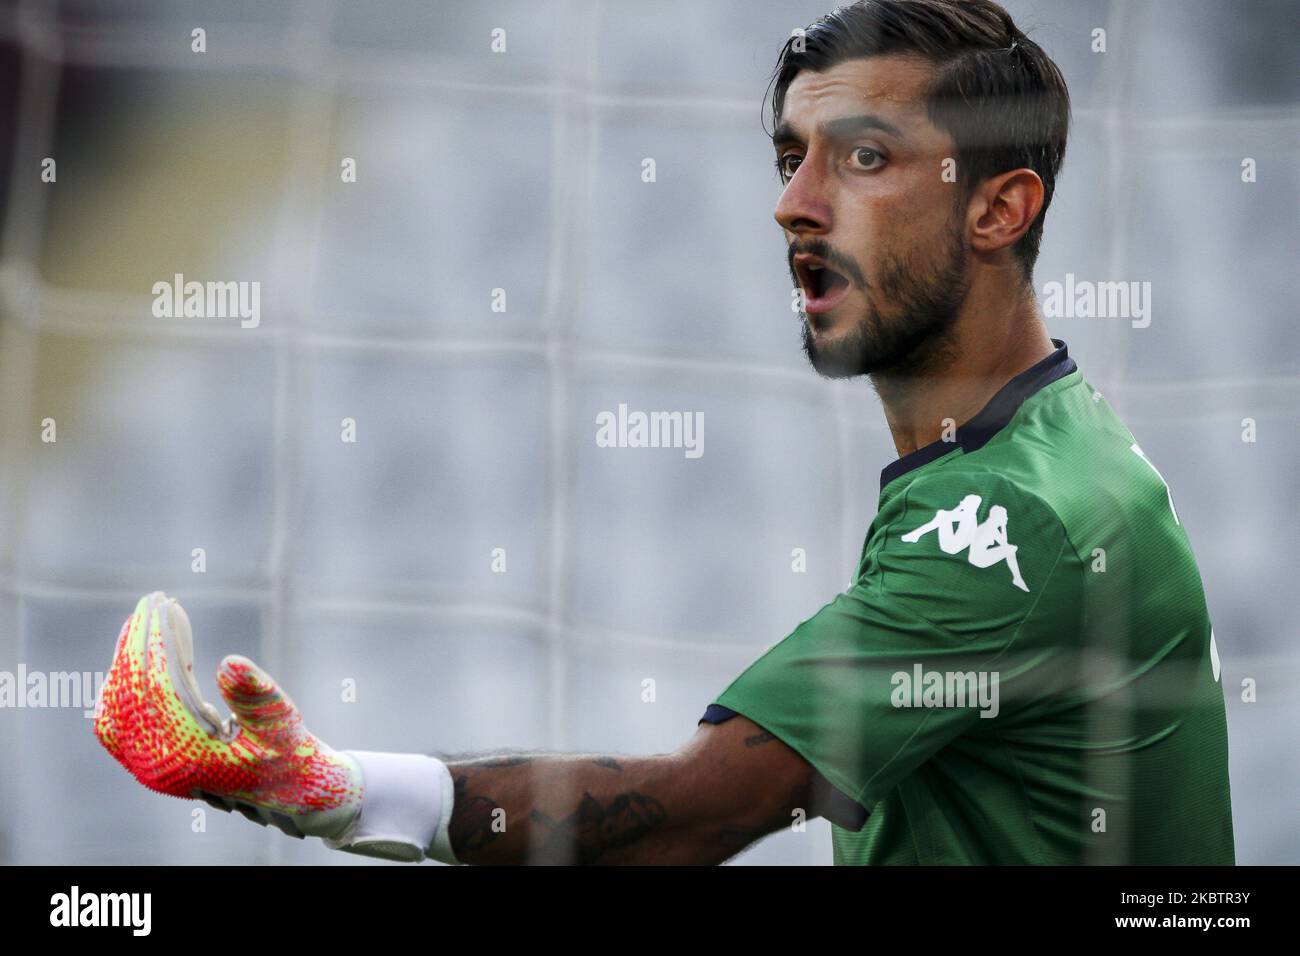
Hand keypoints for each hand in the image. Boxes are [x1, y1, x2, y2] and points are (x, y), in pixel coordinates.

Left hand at [93, 591, 362, 841]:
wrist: (287, 789)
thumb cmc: (290, 754)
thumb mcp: (281, 722)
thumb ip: (256, 696)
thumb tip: (229, 662)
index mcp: (185, 760)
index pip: (156, 691)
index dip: (158, 644)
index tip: (165, 605)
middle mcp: (156, 766)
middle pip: (131, 693)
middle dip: (139, 642)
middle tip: (154, 599)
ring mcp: (148, 764)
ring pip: (121, 702)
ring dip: (129, 657)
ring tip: (144, 617)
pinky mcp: (150, 755)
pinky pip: (125, 712)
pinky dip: (129, 677)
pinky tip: (140, 650)